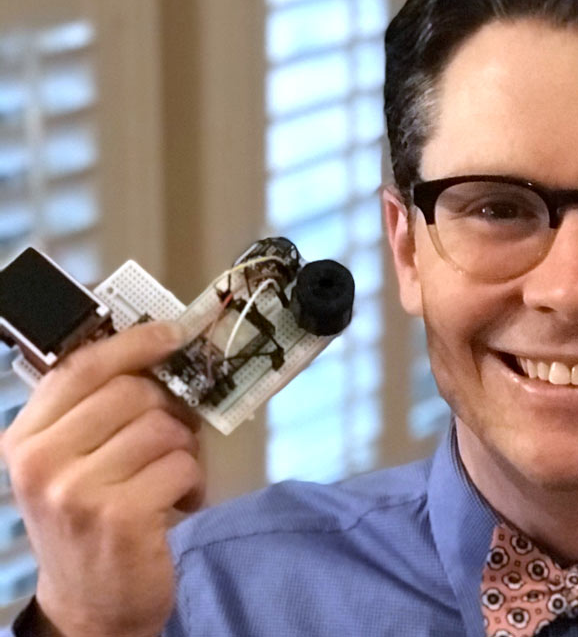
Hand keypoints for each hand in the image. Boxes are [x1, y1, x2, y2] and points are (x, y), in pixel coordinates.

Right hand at [0, 321, 203, 636]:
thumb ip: (96, 410)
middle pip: (132, 393)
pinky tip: (175, 503)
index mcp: (25, 439)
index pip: (80, 368)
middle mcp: (43, 462)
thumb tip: (160, 351)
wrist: (89, 605)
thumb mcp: (71, 462)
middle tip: (169, 439)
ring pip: (164, 428)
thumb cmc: (89, 522)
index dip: (133, 343)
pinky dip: (192, 482)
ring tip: (166, 479)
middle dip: (166, 410)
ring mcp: (79, 491)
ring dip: (181, 451)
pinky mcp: (121, 517)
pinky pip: (182, 465)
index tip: (172, 333)